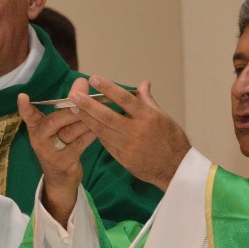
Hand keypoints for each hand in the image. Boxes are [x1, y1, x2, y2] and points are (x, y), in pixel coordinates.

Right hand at [16, 77, 96, 224]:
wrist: (60, 179)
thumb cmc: (61, 144)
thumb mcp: (59, 126)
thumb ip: (69, 104)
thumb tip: (82, 81)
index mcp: (36, 128)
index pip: (28, 116)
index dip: (25, 107)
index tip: (22, 97)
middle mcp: (39, 139)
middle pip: (55, 121)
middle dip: (72, 108)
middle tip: (84, 97)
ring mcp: (50, 152)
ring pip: (70, 131)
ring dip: (86, 119)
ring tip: (100, 109)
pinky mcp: (64, 162)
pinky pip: (81, 143)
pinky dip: (92, 133)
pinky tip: (101, 127)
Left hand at [67, 77, 189, 189]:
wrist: (175, 168)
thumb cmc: (171, 139)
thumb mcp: (163, 116)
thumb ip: (148, 100)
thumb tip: (144, 82)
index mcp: (148, 117)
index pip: (124, 99)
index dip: (107, 88)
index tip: (94, 79)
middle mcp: (136, 131)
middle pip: (107, 116)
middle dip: (88, 105)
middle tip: (73, 95)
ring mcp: (128, 146)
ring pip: (102, 130)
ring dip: (86, 119)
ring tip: (73, 108)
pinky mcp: (123, 158)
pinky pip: (106, 143)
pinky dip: (96, 133)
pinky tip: (86, 124)